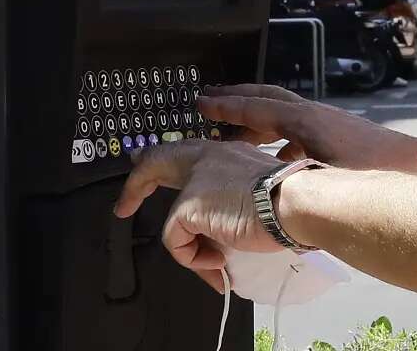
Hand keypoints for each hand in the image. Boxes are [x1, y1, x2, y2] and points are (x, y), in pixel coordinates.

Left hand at [114, 139, 285, 292]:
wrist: (293, 202)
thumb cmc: (288, 200)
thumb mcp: (259, 190)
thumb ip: (234, 197)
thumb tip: (221, 229)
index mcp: (224, 152)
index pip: (184, 152)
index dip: (162, 164)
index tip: (144, 169)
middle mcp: (205, 159)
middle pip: (155, 163)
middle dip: (135, 186)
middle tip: (123, 206)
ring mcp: (194, 182)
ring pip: (173, 222)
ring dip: (191, 250)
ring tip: (214, 264)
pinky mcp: (187, 207)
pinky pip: (176, 242)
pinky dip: (194, 259)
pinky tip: (217, 263)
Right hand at [199, 84, 416, 170]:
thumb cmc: (377, 178)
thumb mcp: (321, 181)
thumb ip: (286, 184)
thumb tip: (259, 189)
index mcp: (306, 120)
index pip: (258, 105)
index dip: (227, 105)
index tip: (201, 103)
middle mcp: (318, 118)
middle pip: (271, 102)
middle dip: (240, 102)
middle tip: (213, 106)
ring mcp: (333, 129)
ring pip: (287, 120)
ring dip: (261, 126)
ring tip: (238, 139)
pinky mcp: (346, 145)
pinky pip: (303, 137)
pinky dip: (283, 144)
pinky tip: (280, 166)